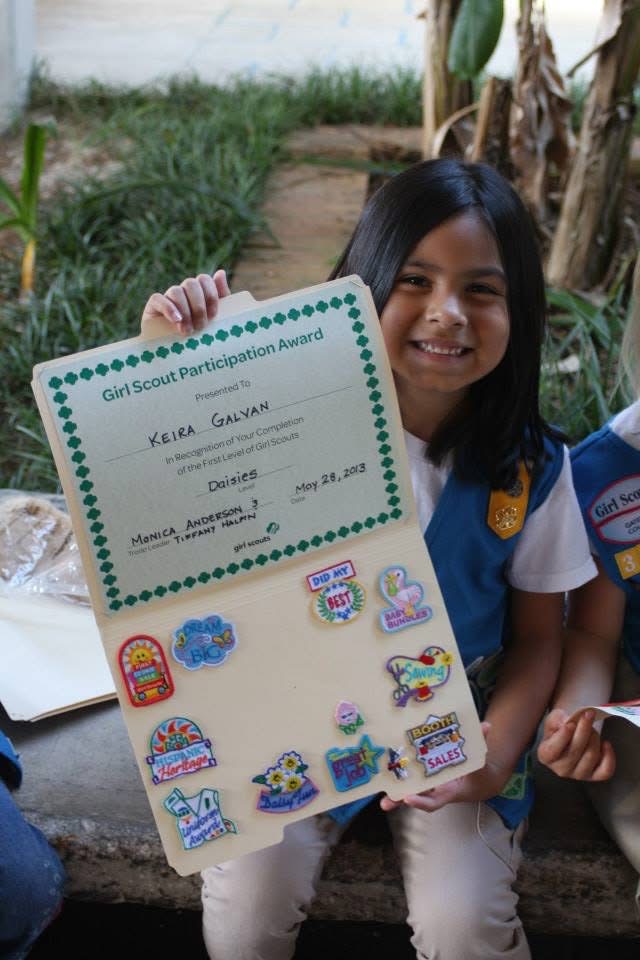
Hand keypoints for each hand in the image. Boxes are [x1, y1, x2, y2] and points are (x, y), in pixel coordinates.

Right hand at [141, 269, 230, 334]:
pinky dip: (169, 309)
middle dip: (198, 306)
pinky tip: (176, 320)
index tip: (213, 315)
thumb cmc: (198, 338)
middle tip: (200, 327)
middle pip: (191, 284)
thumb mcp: (214, 320)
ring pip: (176, 291)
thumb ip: (220, 297)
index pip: (204, 279)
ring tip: (187, 331)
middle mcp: (182, 292)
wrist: (174, 356)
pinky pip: (158, 299)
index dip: (210, 295)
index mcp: (198, 292)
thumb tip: (221, 272)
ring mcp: (167, 298)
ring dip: (185, 311)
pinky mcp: (153, 307)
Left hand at [380, 722, 500, 813]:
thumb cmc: (479, 773)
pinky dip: (399, 775)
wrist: (480, 781)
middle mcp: (435, 791)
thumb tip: (486, 726)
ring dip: (394, 792)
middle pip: (415, 797)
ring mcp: (428, 785)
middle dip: (400, 800)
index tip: (408, 798)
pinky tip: (384, 770)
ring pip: (409, 789)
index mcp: (448, 791)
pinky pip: (410, 778)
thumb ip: (481, 744)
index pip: (434, 801)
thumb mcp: (481, 762)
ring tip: (379, 796)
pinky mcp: (424, 777)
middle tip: (385, 803)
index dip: (421, 801)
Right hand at [536, 707, 614, 781]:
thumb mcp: (554, 719)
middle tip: (588, 715)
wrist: (571, 736)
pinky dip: (609, 756)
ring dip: (594, 738)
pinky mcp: (594, 776)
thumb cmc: (560, 727)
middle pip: (575, 751)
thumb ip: (557, 720)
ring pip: (591, 757)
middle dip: (584, 730)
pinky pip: (605, 770)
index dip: (562, 737)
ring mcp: (578, 775)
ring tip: (593, 729)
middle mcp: (560, 769)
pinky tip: (606, 743)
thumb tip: (569, 723)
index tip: (570, 724)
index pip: (553, 750)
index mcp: (546, 755)